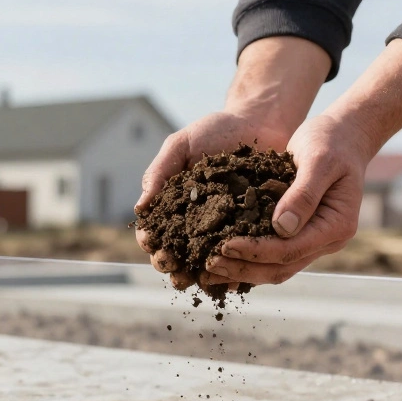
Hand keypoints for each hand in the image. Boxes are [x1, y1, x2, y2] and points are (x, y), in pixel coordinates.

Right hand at [135, 112, 292, 289]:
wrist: (261, 123)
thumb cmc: (217, 130)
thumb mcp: (182, 145)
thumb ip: (159, 172)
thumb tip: (140, 209)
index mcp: (173, 205)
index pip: (154, 231)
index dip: (150, 241)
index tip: (152, 242)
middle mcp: (195, 224)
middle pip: (175, 254)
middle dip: (169, 263)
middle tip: (173, 264)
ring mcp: (223, 231)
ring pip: (205, 264)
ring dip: (197, 275)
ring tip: (198, 277)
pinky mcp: (250, 234)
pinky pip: (239, 258)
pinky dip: (233, 270)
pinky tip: (231, 274)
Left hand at [204, 39, 401, 287]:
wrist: (343, 136)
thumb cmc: (331, 141)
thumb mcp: (319, 160)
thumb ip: (303, 194)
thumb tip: (281, 228)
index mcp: (336, 226)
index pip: (290, 250)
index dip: (256, 251)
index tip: (224, 246)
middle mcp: (327, 241)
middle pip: (280, 267)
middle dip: (243, 268)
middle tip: (208, 265)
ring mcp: (314, 241)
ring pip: (275, 268)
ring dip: (241, 271)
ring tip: (208, 269)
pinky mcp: (299, 235)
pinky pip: (271, 256)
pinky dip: (247, 260)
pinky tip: (222, 260)